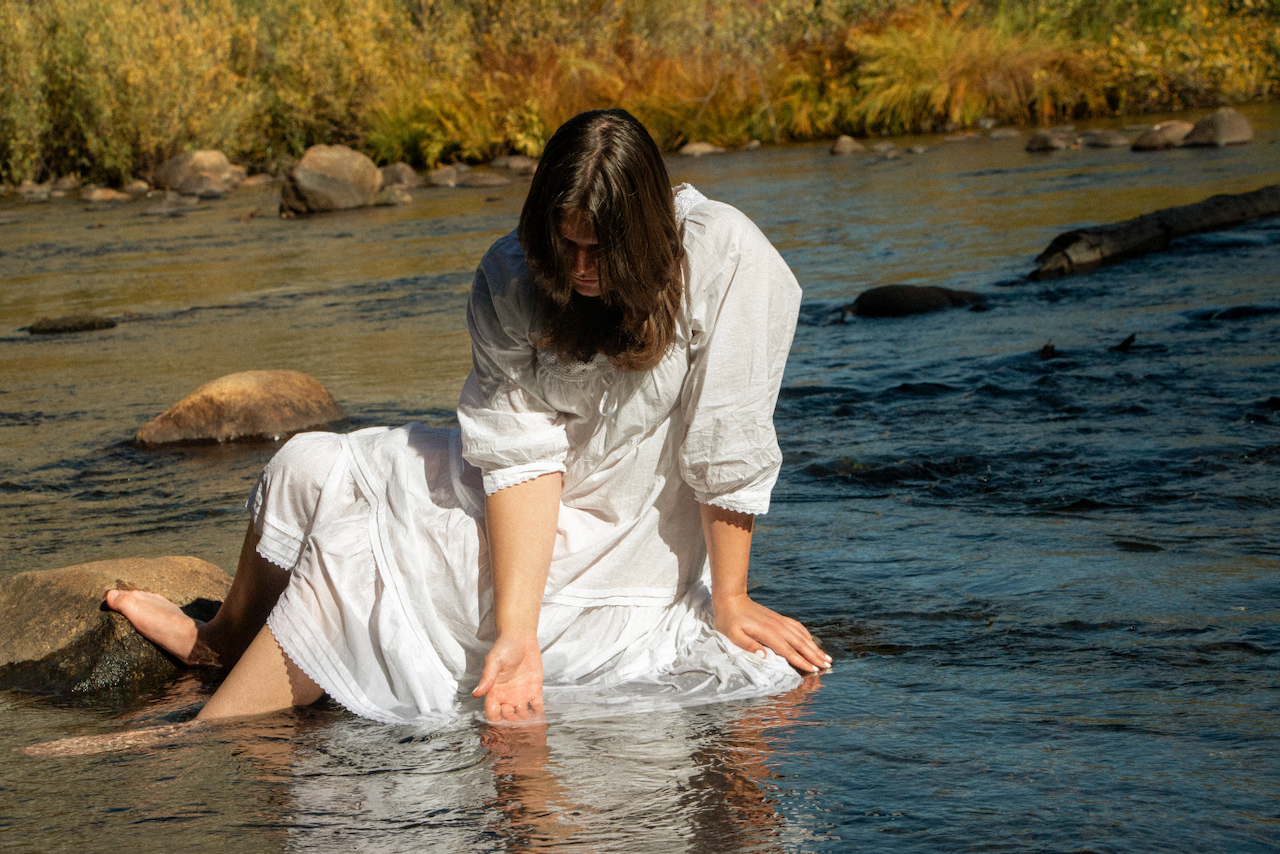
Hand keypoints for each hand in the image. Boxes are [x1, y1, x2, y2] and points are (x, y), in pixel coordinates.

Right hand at [473, 633, 545, 722]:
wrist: (521, 639)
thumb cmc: (504, 648)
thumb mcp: (493, 662)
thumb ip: (487, 678)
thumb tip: (476, 694)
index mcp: (494, 692)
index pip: (492, 713)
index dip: (496, 718)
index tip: (501, 717)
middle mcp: (507, 697)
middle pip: (507, 717)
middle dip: (511, 720)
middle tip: (516, 715)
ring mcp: (521, 695)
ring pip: (522, 716)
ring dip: (525, 720)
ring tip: (529, 719)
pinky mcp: (535, 691)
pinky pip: (537, 707)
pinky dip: (539, 714)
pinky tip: (540, 715)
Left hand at [714, 593, 830, 673]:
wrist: (731, 598)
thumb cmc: (729, 619)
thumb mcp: (732, 635)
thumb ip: (748, 645)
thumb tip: (764, 656)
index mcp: (768, 633)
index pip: (788, 651)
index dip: (801, 661)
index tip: (813, 670)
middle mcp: (778, 627)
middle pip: (801, 643)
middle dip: (815, 656)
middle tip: (828, 666)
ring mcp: (780, 621)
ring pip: (802, 635)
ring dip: (815, 647)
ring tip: (826, 657)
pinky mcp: (778, 618)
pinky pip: (797, 627)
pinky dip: (807, 635)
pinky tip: (812, 641)